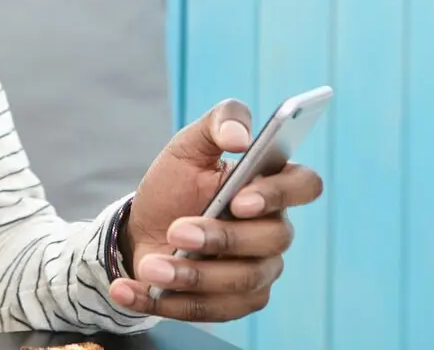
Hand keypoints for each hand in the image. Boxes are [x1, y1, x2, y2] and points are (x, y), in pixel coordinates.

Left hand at [108, 100, 323, 321]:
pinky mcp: (234, 303)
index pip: (304, 185)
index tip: (240, 199)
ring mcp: (259, 270)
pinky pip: (210, 310)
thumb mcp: (188, 145)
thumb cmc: (175, 185)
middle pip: (271, 240)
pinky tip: (129, 288)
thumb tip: (240, 136)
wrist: (143, 228)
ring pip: (240, 282)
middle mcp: (273, 230)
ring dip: (191, 275)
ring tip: (151, 267)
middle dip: (221, 238)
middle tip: (178, 231)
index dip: (279, 194)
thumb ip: (219, 122)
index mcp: (270, 184)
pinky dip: (166, 302)